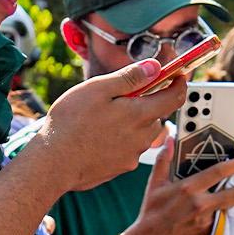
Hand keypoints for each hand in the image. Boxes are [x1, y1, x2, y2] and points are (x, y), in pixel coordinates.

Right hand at [40, 60, 188, 192]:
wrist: (54, 162)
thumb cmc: (71, 122)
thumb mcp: (98, 89)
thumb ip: (130, 78)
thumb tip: (155, 67)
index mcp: (140, 114)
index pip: (174, 98)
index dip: (179, 83)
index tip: (178, 74)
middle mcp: (143, 138)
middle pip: (157, 116)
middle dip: (147, 103)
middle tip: (123, 95)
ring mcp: (133, 155)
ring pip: (143, 133)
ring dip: (134, 122)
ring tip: (104, 117)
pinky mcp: (122, 167)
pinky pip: (130, 148)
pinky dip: (122, 138)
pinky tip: (99, 136)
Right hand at [116, 140, 233, 234]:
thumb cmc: (151, 211)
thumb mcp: (155, 184)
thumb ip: (164, 159)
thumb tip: (169, 139)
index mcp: (188, 188)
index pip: (219, 172)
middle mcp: (200, 204)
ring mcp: (206, 220)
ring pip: (230, 208)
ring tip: (230, 199)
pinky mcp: (208, 234)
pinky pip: (222, 221)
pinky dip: (222, 216)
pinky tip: (217, 213)